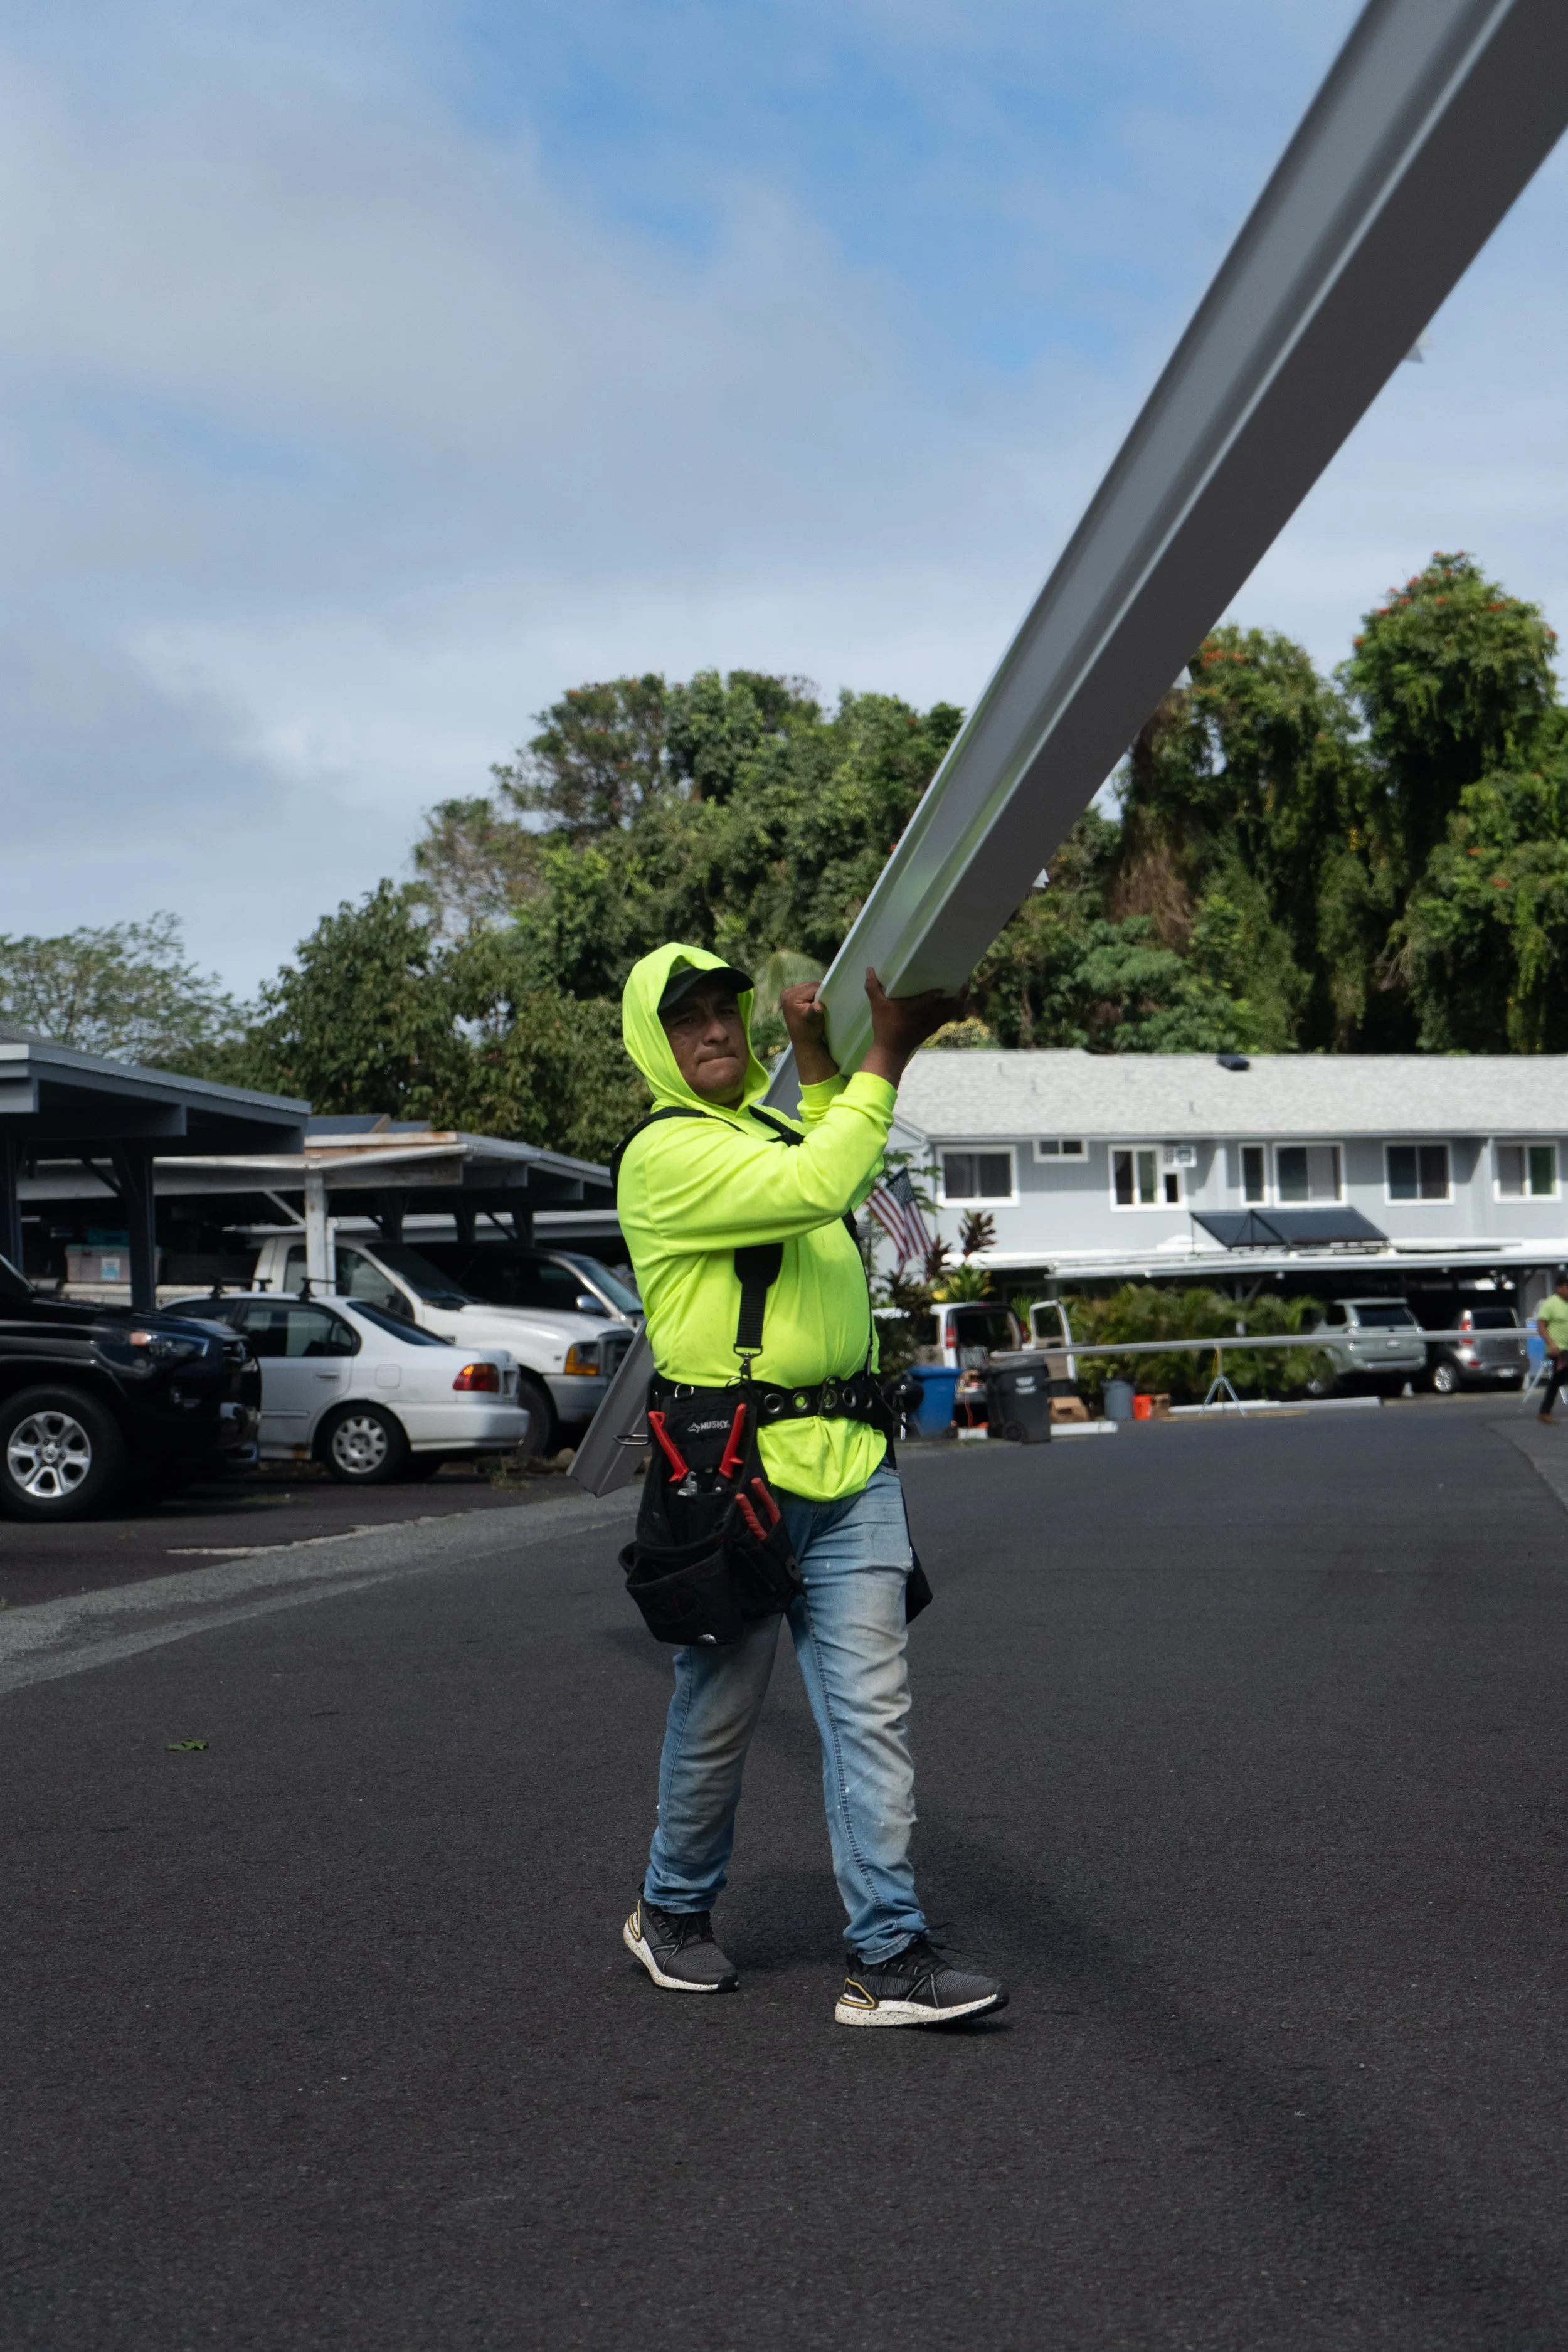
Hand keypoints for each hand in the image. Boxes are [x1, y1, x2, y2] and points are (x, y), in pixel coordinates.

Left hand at [779, 980, 837, 1084]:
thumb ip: (814, 1011)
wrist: (804, 1042)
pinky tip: (812, 1006)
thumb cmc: (809, 1032)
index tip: (823, 1007)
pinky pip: (807, 991)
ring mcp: (788, 993)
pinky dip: (812, 996)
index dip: (821, 996)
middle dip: (818, 994)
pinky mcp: (792, 996)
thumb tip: (819, 1006)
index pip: (812, 988)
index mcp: (789, 996)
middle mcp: (786, 992)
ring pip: (810, 987)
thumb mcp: (813, 1021)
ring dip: (816, 995)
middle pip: (811, 985)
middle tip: (820, 1008)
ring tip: (816, 1007)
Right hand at [862, 965, 971, 1086]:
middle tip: (964, 979)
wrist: (891, 1050)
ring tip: (962, 987)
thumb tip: (869, 969)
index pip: (935, 996)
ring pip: (953, 1011)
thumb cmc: (885, 1026)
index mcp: (916, 1007)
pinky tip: (952, 1000)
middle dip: (961, 993)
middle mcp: (929, 1015)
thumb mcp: (877, 1006)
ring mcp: (933, 1023)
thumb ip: (873, 987)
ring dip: (959, 1000)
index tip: (951, 971)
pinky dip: (953, 1008)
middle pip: (953, 1004)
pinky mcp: (934, 1028)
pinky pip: (948, 1016)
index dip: (945, 986)